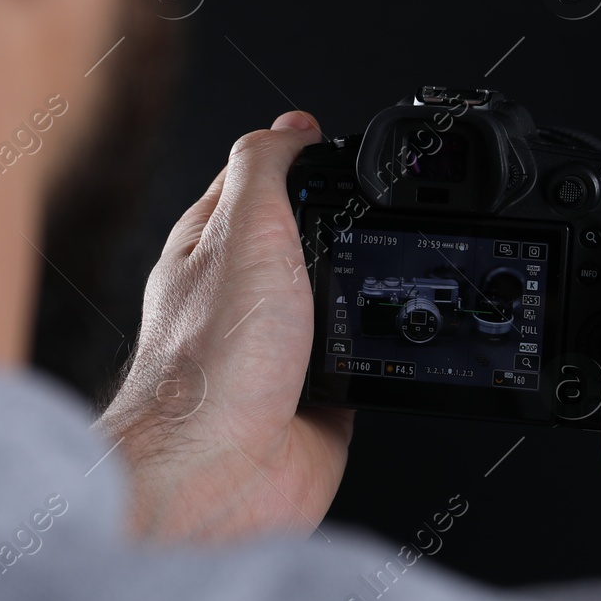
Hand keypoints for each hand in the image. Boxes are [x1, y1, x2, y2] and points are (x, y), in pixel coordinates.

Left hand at [98, 111, 352, 541]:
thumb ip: (266, 168)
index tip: (335, 142)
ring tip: (386, 267)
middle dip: (340, 222)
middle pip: (303, 237)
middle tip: (377, 205)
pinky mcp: (315, 398)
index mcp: (211, 245)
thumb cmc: (211, 363)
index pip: (254, 180)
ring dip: (361, 289)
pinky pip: (359, 358)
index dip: (296, 156)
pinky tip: (390, 339)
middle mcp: (241, 297)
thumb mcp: (244, 229)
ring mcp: (277, 350)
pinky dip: (379, 348)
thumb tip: (289, 128)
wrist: (218, 473)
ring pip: (335, 298)